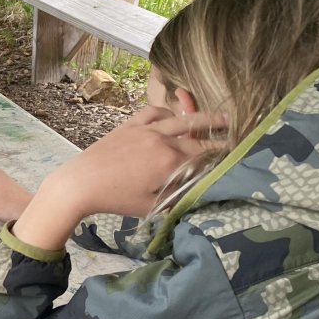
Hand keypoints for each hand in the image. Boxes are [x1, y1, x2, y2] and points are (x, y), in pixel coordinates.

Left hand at [13, 106, 227, 250]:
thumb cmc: (115, 199)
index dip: (222, 159)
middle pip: (197, 139)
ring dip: (204, 118)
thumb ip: (177, 197)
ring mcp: (145, 129)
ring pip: (181, 119)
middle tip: (239, 137)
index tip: (238, 158)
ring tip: (223, 118)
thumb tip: (198, 190)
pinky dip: (168, 112)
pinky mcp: (129, 124)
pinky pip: (154, 112)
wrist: (80, 183)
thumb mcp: (151, 207)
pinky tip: (175, 115)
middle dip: (219, 139)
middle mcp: (161, 140)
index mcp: (169, 162)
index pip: (204, 159)